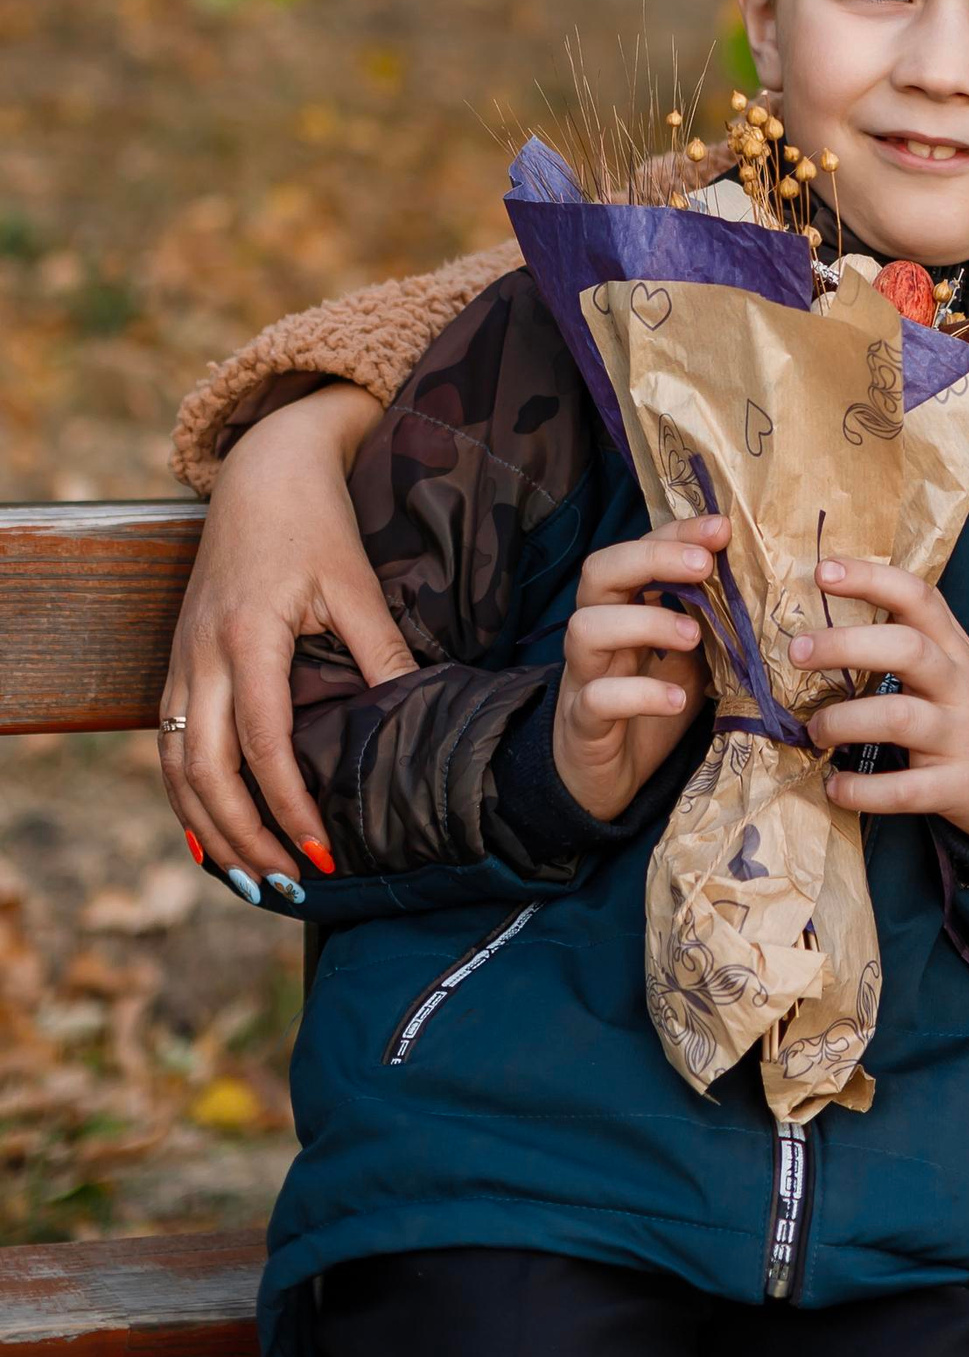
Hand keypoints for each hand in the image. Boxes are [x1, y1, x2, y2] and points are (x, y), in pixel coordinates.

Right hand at [158, 383, 412, 896]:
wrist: (262, 470)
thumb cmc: (315, 520)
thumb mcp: (355, 580)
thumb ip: (379, 650)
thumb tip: (410, 714)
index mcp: (248, 637)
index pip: (263, 744)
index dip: (289, 805)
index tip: (321, 852)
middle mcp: (202, 657)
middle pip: (204, 772)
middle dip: (241, 837)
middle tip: (286, 886)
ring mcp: (182, 661)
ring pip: (176, 767)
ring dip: (208, 829)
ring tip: (250, 879)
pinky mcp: (178, 662)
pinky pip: (170, 744)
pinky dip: (186, 797)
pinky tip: (211, 835)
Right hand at [555, 521, 728, 818]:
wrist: (609, 774)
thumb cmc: (652, 699)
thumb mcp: (689, 654)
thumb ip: (711, 619)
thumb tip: (767, 584)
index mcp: (623, 604)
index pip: (638, 548)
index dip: (676, 532)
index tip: (722, 528)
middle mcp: (596, 629)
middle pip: (598, 571)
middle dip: (652, 558)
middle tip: (704, 566)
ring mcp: (583, 674)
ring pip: (585, 627)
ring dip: (644, 622)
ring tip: (693, 636)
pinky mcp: (582, 721)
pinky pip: (597, 698)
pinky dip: (639, 693)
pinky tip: (676, 698)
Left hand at [790, 561, 968, 847]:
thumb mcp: (955, 672)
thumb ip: (908, 649)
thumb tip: (823, 634)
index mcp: (955, 651)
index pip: (920, 598)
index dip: (873, 579)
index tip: (824, 570)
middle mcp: (960, 686)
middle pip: (909, 649)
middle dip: (847, 645)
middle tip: (798, 652)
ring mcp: (962, 736)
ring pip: (902, 717)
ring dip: (846, 721)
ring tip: (815, 731)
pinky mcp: (959, 786)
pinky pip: (906, 789)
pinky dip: (865, 790)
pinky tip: (836, 787)